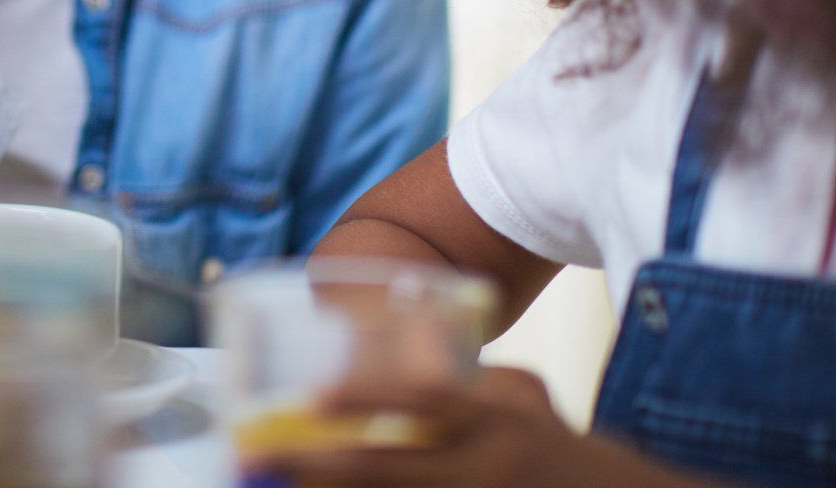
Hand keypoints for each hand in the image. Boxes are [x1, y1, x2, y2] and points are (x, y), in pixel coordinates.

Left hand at [248, 367, 710, 487]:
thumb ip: (475, 384)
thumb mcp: (530, 407)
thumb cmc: (572, 459)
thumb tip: (417, 361)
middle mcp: (486, 467)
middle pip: (387, 469)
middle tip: (263, 463)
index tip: (309, 401)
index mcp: (496, 420)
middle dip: (320, 469)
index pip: (421, 399)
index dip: (363, 397)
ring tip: (281, 487)